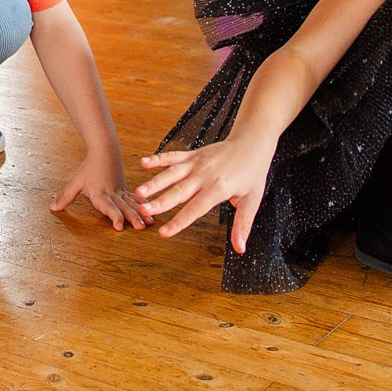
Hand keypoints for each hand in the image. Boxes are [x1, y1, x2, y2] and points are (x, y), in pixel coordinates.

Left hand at [51, 154, 148, 230]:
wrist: (104, 152)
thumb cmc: (88, 168)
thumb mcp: (75, 183)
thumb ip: (65, 197)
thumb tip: (53, 208)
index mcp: (100, 194)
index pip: (108, 207)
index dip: (114, 217)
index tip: (119, 226)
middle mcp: (113, 194)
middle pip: (123, 208)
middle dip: (132, 218)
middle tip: (140, 228)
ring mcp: (121, 192)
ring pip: (132, 204)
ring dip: (141, 214)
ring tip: (150, 223)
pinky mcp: (125, 190)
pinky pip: (136, 199)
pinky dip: (144, 205)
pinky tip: (152, 211)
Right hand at [135, 134, 275, 252]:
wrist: (252, 142)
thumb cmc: (253, 173)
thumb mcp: (252, 200)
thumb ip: (242, 225)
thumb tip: (240, 249)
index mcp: (219, 188)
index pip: (195, 209)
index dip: (178, 222)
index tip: (164, 233)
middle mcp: (205, 175)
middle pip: (179, 191)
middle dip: (160, 202)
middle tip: (143, 211)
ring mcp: (197, 162)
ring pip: (172, 173)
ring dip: (154, 183)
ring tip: (138, 193)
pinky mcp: (194, 154)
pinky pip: (173, 156)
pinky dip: (158, 159)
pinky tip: (143, 162)